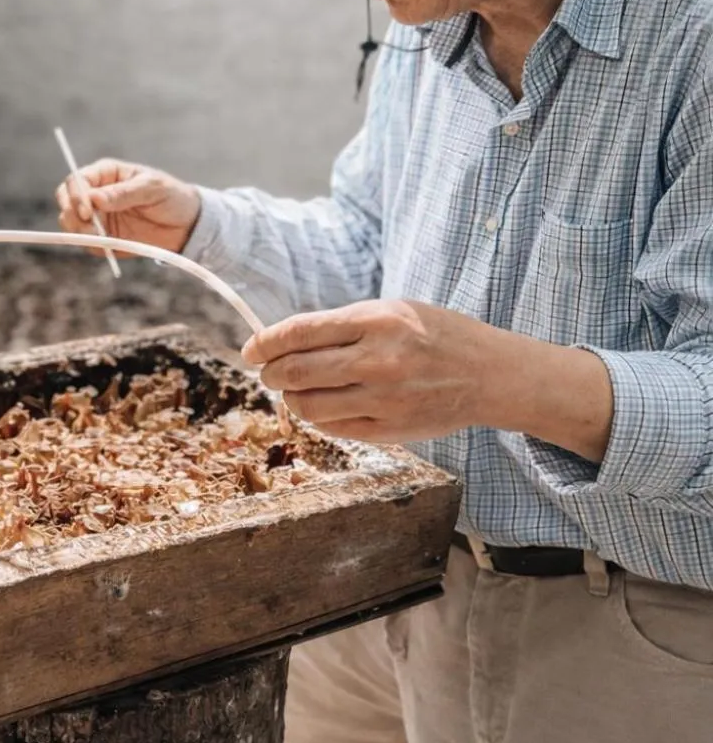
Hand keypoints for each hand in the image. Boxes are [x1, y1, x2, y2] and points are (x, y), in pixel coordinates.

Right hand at [55, 159, 200, 254]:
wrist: (187, 225)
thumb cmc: (171, 196)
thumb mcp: (152, 188)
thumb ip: (123, 193)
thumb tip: (95, 198)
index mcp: (106, 174)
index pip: (77, 180)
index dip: (75, 195)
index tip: (87, 211)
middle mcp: (96, 193)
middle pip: (65, 200)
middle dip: (71, 213)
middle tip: (88, 226)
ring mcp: (98, 216)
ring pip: (70, 222)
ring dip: (79, 231)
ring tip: (102, 238)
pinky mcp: (103, 237)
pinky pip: (86, 242)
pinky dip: (92, 246)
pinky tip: (109, 245)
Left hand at [239, 299, 614, 459]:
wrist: (491, 375)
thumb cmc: (437, 336)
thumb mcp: (393, 311)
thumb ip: (341, 327)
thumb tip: (283, 343)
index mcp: (377, 320)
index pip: (299, 333)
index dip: (265, 343)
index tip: (251, 350)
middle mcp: (379, 359)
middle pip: (296, 371)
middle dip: (271, 373)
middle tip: (267, 373)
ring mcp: (384, 398)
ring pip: (308, 405)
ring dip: (290, 398)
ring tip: (294, 390)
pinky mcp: (390, 430)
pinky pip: (333, 427)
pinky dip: (318, 417)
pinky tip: (323, 406)